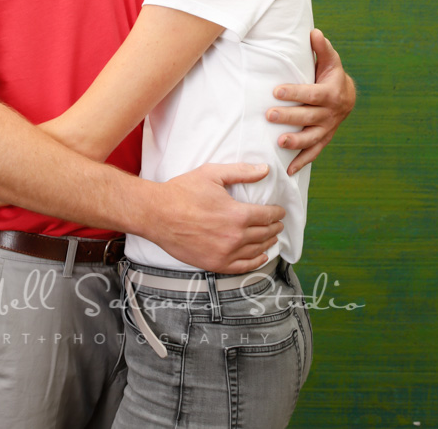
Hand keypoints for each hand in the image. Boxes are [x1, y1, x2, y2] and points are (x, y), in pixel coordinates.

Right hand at [148, 163, 284, 273]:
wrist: (157, 214)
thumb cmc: (182, 192)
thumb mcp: (212, 174)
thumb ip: (241, 172)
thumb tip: (264, 170)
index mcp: (237, 214)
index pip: (267, 215)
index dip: (276, 213)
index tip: (280, 211)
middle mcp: (235, 237)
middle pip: (264, 233)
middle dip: (274, 227)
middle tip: (278, 223)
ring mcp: (225, 253)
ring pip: (256, 250)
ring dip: (268, 243)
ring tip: (273, 238)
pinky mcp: (214, 264)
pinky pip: (242, 267)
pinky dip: (255, 262)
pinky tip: (261, 257)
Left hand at [268, 29, 355, 174]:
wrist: (347, 98)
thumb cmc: (331, 76)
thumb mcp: (330, 61)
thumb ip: (321, 48)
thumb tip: (314, 32)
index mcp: (330, 93)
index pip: (311, 94)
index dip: (294, 93)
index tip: (276, 91)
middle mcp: (329, 113)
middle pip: (308, 117)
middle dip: (288, 117)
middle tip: (269, 115)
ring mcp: (326, 129)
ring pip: (311, 138)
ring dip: (295, 142)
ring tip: (279, 143)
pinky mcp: (322, 140)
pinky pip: (313, 153)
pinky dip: (301, 162)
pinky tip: (287, 170)